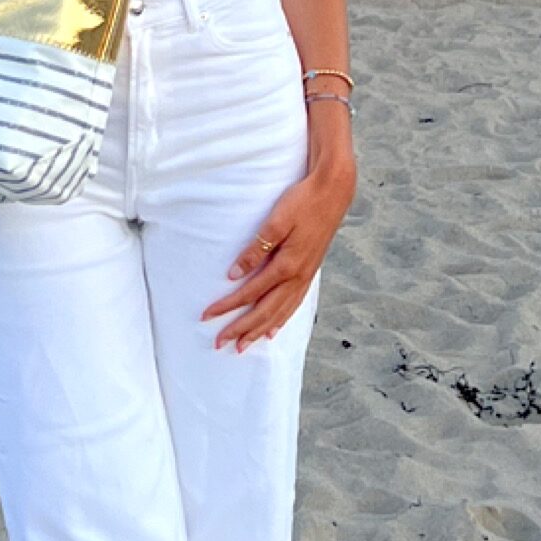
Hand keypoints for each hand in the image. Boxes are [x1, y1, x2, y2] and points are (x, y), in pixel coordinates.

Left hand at [202, 118, 354, 350]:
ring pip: (279, 314)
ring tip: (242, 346)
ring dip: (259, 331)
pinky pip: (293, 305)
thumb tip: (234, 274)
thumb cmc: (302, 202)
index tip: (207, 315)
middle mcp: (296, 277)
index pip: (249, 293)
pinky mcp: (310, 273)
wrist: (333, 193)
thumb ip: (255, 249)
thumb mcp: (276, 221)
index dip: (227, 306)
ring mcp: (305, 277)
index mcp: (286, 265)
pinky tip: (273, 330)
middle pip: (264, 312)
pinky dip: (281, 321)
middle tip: (219, 344)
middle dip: (240, 329)